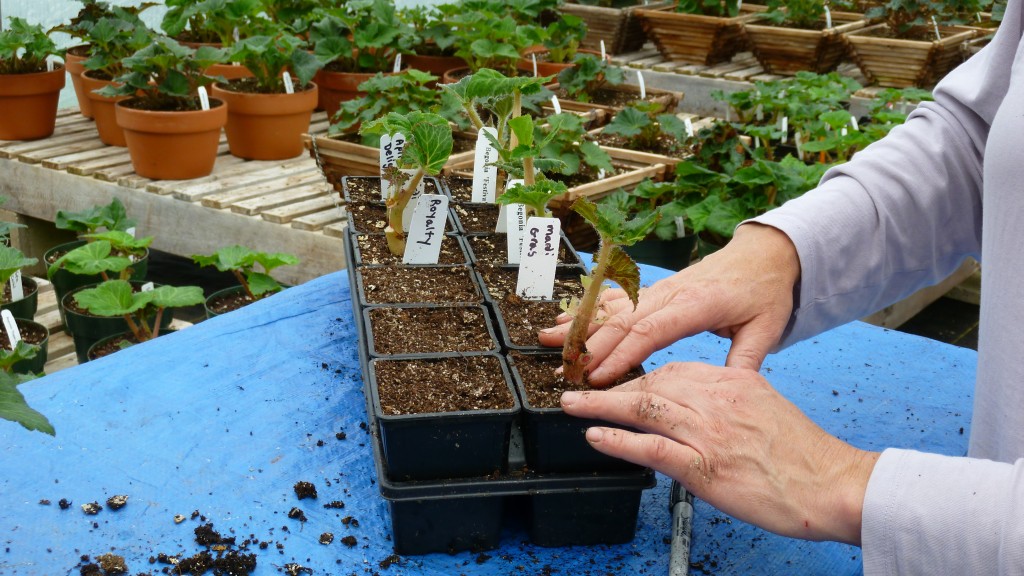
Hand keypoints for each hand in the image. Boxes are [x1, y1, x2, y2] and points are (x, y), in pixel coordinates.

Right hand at [539, 224, 801, 386]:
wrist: (764, 256)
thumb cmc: (765, 293)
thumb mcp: (765, 329)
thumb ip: (746, 361)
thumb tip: (732, 391)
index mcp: (697, 305)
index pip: (651, 331)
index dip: (622, 354)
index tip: (598, 377)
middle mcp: (671, 294)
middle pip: (622, 321)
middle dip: (590, 347)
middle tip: (564, 371)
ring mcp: (659, 289)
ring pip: (613, 308)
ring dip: (580, 326)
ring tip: (547, 340)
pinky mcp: (655, 289)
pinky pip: (617, 298)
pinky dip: (590, 309)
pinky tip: (566, 319)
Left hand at [560, 362, 878, 544]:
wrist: (834, 483)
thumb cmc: (802, 454)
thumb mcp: (763, 406)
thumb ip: (727, 399)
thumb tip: (694, 404)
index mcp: (732, 381)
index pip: (672, 370)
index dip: (637, 374)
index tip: (615, 378)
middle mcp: (717, 399)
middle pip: (651, 384)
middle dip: (610, 385)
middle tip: (579, 386)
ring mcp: (709, 433)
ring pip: (644, 408)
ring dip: (600, 405)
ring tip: (572, 405)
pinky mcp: (706, 467)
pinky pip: (652, 448)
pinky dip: (619, 440)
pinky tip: (596, 436)